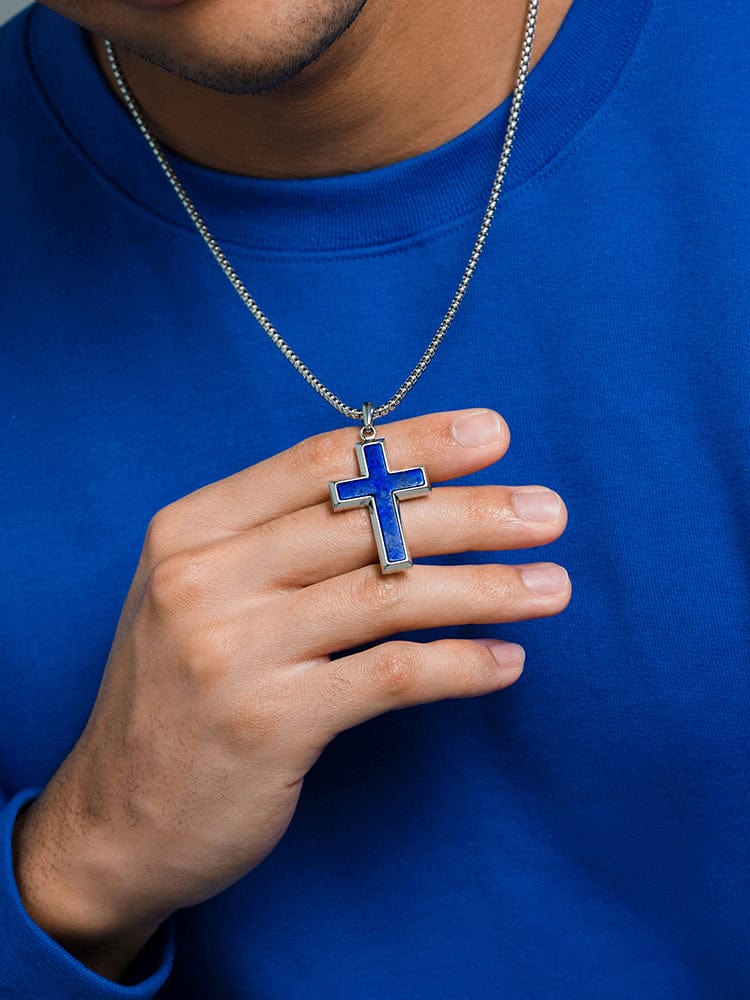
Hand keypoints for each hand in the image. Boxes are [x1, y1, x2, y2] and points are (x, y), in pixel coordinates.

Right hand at [13, 408, 569, 978]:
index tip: (492, 434)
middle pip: (363, 522)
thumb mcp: (201, 596)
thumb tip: (399, 495)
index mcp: (191, 530)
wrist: (117, 820)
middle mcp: (206, 578)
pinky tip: (506, 663)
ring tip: (552, 585)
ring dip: (485, 588)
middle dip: (470, 512)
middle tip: (547, 511)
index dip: (414, 443)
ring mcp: (232, 651)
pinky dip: (458, 665)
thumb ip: (275, 543)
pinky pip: (389, 676)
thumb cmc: (180, 695)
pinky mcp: (268, 723)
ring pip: (387, 594)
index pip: (320, 463)